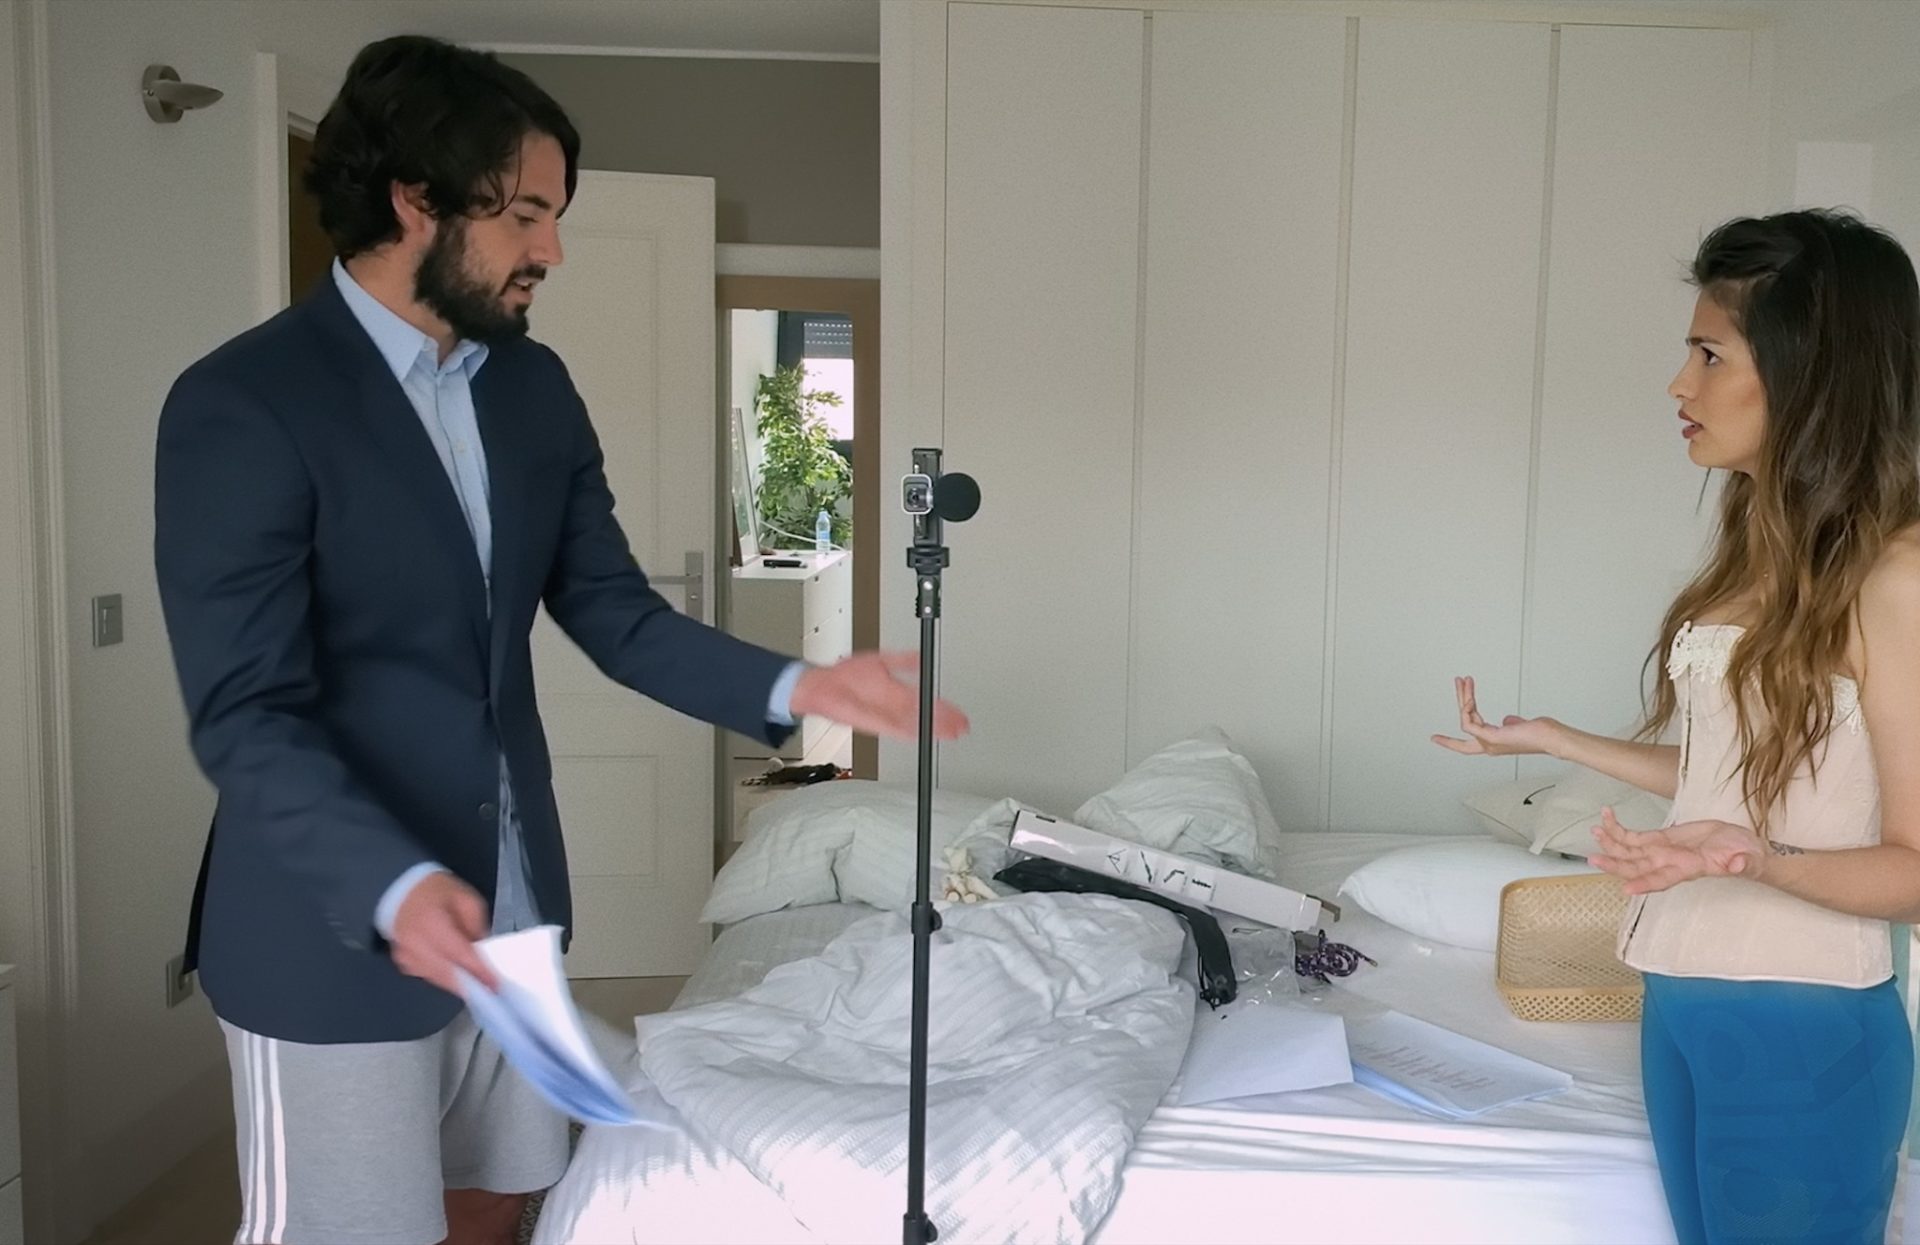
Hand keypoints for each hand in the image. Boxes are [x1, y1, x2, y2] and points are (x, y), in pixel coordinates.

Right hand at [389, 872, 496, 995]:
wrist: (403, 891)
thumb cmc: (436, 892)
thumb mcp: (465, 898)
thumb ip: (476, 924)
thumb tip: (483, 950)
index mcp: (430, 921)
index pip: (459, 953)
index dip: (478, 971)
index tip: (494, 984)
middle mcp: (414, 941)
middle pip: (446, 972)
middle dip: (470, 983)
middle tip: (489, 988)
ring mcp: (405, 954)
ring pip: (437, 978)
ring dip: (457, 983)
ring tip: (476, 981)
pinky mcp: (402, 962)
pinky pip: (427, 975)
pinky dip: (442, 976)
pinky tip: (454, 971)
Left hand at [789, 651, 969, 741]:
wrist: (822, 687)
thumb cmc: (845, 675)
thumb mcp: (880, 660)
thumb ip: (903, 660)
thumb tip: (921, 656)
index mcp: (897, 690)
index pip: (926, 700)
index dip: (943, 707)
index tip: (957, 711)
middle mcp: (894, 705)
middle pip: (926, 714)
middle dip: (945, 720)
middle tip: (963, 726)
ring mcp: (886, 715)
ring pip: (916, 723)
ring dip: (934, 728)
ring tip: (952, 732)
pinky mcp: (874, 723)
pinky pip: (897, 729)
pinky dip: (912, 731)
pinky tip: (925, 734)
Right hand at [1431, 676, 1560, 757]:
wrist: (1551, 737)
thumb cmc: (1542, 734)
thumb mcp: (1521, 726)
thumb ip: (1511, 723)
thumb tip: (1506, 720)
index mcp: (1494, 743)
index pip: (1466, 744)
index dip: (1449, 742)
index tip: (1434, 738)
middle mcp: (1488, 745)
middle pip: (1464, 723)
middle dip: (1459, 700)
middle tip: (1458, 681)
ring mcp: (1488, 743)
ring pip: (1465, 718)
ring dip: (1465, 696)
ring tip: (1466, 680)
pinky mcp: (1491, 737)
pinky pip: (1468, 722)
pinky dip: (1467, 707)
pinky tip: (1470, 695)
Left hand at [1588, 807, 1762, 893]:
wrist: (1741, 845)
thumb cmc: (1746, 856)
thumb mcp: (1748, 859)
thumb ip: (1743, 864)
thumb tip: (1738, 865)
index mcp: (1688, 869)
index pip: (1663, 880)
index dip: (1645, 884)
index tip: (1625, 889)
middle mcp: (1668, 863)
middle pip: (1636, 867)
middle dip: (1615, 863)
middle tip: (1593, 859)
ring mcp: (1661, 851)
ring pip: (1629, 850)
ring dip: (1610, 842)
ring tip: (1595, 831)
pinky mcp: (1660, 838)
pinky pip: (1633, 835)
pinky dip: (1618, 828)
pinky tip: (1606, 817)